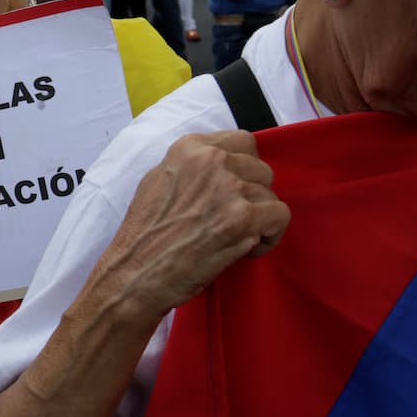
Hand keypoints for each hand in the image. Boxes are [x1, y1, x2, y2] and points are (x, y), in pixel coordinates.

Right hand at [92, 130, 289, 320]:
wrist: (136, 273)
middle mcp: (211, 160)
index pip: (243, 142)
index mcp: (189, 148)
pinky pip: (280, 217)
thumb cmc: (144, 235)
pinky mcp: (243, 218)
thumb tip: (222, 167)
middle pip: (261, 169)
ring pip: (270, 195)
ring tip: (234, 238)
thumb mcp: (158, 181)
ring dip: (258, 220)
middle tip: (231, 220)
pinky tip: (246, 248)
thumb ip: (192, 168)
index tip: (234, 191)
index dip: (244, 170)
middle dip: (252, 196)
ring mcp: (229, 187)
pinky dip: (269, 236)